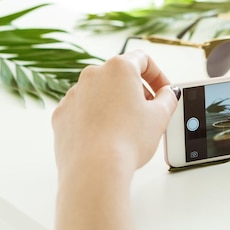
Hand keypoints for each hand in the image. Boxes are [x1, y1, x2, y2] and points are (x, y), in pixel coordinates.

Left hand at [52, 49, 178, 178]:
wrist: (95, 169)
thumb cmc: (128, 141)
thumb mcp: (160, 116)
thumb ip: (168, 98)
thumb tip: (166, 94)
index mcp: (118, 68)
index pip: (143, 60)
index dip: (157, 75)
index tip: (163, 92)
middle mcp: (92, 74)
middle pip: (119, 76)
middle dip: (135, 92)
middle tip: (147, 112)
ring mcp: (73, 94)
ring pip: (99, 93)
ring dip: (114, 104)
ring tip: (126, 129)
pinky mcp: (61, 114)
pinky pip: (82, 110)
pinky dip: (94, 118)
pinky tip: (105, 137)